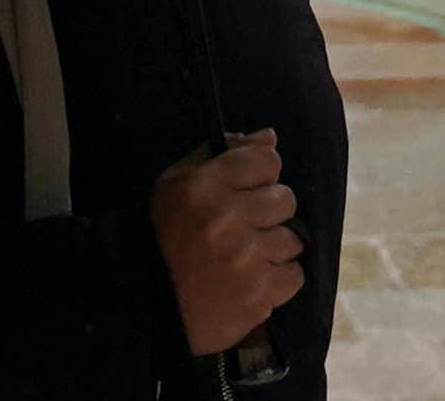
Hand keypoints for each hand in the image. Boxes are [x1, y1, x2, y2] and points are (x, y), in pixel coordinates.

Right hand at [152, 129, 301, 353]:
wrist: (149, 308)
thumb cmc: (164, 239)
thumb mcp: (177, 185)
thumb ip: (225, 154)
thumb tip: (269, 137)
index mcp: (205, 185)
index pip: (267, 160)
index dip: (260, 175)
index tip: (246, 192)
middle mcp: (228, 217)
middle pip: (285, 199)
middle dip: (269, 213)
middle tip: (245, 229)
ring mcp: (246, 257)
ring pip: (292, 239)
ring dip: (273, 249)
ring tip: (246, 258)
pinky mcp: (259, 293)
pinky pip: (294, 275)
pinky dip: (278, 280)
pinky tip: (253, 281)